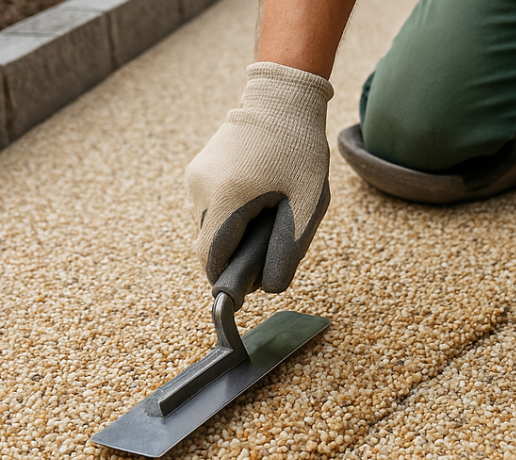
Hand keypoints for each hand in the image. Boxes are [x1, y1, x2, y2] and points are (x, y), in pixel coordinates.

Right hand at [185, 62, 332, 292]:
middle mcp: (201, 190)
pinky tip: (255, 201)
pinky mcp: (196, 171)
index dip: (227, 279)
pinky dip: (228, 216)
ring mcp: (195, 179)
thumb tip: (269, 288)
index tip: (249, 285)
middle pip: (208, 246)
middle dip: (234, 257)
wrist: (281, 99)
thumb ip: (287, 251)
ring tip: (266, 215)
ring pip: (208, 228)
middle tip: (269, 246)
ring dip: (232, 235)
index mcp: (226, 199)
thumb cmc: (300, 153)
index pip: (211, 260)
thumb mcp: (305, 206)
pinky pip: (208, 209)